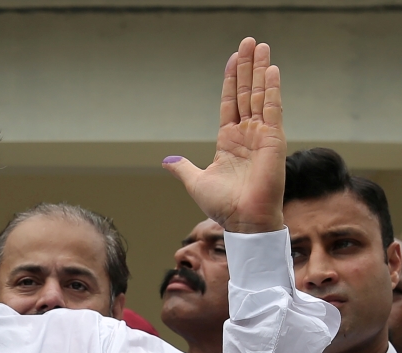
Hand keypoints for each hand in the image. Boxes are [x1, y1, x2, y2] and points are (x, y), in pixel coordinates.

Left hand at [163, 37, 285, 233]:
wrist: (242, 221)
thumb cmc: (223, 205)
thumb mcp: (196, 182)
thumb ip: (184, 168)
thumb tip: (168, 161)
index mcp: (229, 140)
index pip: (230, 102)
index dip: (231, 81)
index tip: (233, 59)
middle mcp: (247, 134)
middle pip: (247, 92)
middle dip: (247, 67)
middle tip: (249, 41)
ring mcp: (262, 135)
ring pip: (260, 94)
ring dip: (260, 70)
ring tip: (260, 46)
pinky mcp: (273, 140)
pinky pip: (272, 108)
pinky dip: (272, 88)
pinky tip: (271, 69)